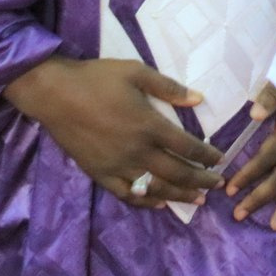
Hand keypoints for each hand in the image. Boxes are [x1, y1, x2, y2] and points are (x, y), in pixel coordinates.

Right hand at [4, 58, 220, 208]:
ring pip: (156, 188)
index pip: (188, 147)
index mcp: (149, 125)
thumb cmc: (96, 79)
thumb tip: (199, 98)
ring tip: (197, 199)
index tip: (220, 159)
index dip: (207, 156)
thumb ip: (168, 87)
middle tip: (217, 185)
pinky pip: (127, 194)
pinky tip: (159, 203)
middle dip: (201, 180)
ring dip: (180, 195)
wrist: (54, 94)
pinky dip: (147, 201)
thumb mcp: (135, 72)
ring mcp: (118, 166)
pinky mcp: (100, 174)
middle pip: (177, 172)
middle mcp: (137, 151)